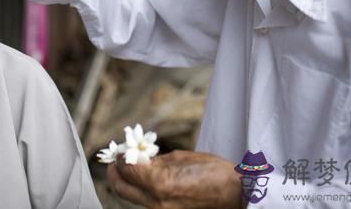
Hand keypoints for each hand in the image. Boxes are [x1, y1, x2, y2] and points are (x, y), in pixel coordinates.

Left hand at [107, 150, 242, 208]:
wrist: (235, 195)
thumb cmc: (214, 172)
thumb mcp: (181, 158)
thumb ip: (155, 160)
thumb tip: (138, 158)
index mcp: (160, 183)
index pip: (127, 169)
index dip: (121, 157)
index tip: (121, 149)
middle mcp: (156, 202)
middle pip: (122, 188)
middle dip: (115, 172)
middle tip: (117, 160)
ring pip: (132, 196)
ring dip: (127, 181)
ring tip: (131, 167)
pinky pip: (146, 201)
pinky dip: (141, 189)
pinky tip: (147, 178)